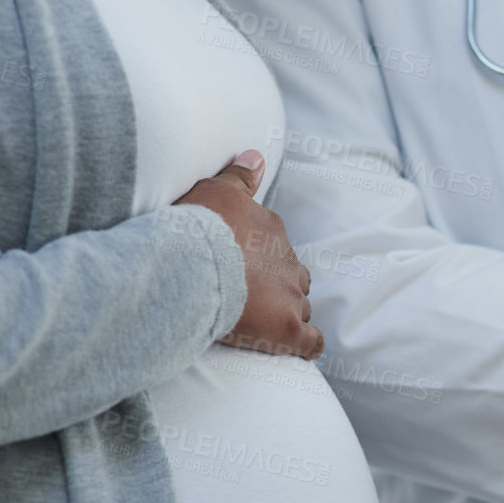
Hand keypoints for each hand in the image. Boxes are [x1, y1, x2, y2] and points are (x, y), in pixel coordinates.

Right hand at [175, 149, 324, 358]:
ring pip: (299, 306)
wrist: (193, 263)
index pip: (275, 246)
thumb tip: (257, 155)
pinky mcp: (286, 328)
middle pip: (293, 278)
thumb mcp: (215, 189)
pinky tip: (298, 348)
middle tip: (248, 298)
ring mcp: (290, 296)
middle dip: (277, 288)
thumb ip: (238, 175)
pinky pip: (311, 341)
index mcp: (272, 230)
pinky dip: (307, 344)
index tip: (237, 268)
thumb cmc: (198, 226)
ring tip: (259, 323)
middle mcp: (288, 262)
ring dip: (285, 313)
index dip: (259, 259)